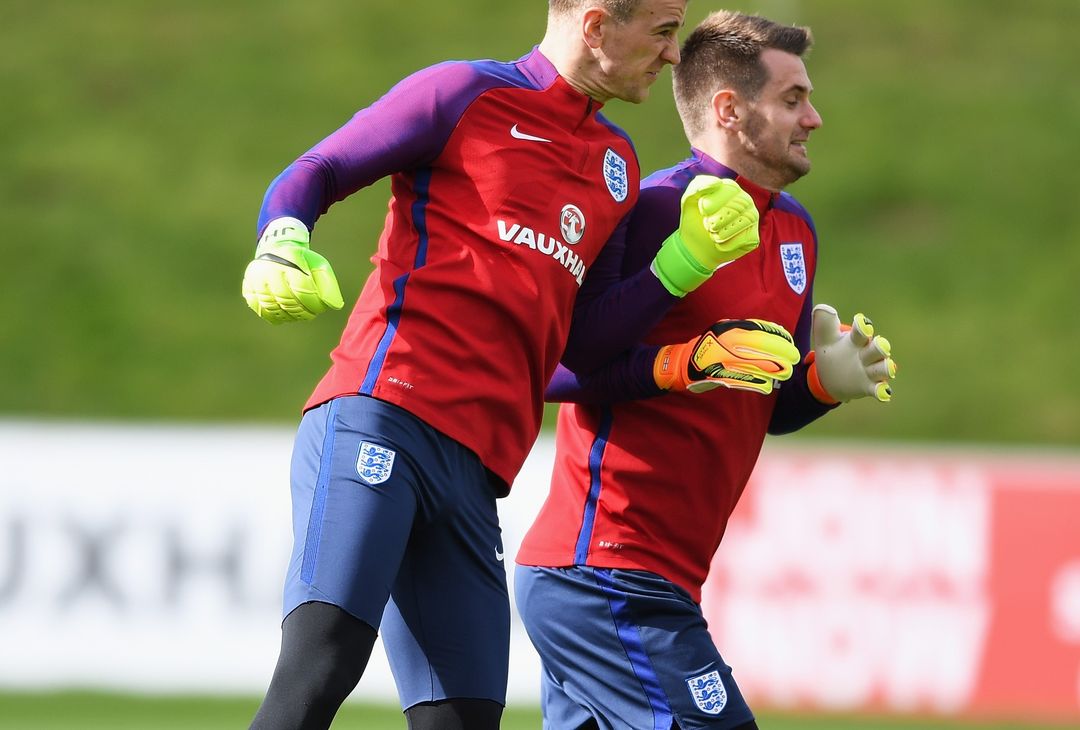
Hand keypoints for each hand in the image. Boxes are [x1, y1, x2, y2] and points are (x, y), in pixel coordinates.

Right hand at [242, 217, 343, 323]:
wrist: (277, 250)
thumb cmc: (302, 261)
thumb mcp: (318, 265)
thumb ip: (328, 284)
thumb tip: (336, 306)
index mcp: (289, 259)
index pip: (302, 289)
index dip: (314, 303)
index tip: (321, 308)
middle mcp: (269, 269)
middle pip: (287, 300)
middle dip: (303, 312)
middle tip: (311, 314)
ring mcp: (256, 279)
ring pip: (274, 307)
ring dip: (291, 316)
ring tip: (300, 315)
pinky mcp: (248, 288)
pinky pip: (261, 310)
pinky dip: (275, 317)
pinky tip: (285, 316)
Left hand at [652, 176, 759, 296]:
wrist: (692, 248)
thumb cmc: (690, 223)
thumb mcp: (689, 201)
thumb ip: (698, 186)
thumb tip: (713, 182)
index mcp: (730, 191)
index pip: (731, 190)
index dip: (717, 200)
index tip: (703, 210)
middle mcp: (744, 205)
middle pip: (740, 205)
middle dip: (721, 216)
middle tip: (707, 225)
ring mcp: (750, 223)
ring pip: (745, 221)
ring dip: (726, 229)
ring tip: (712, 234)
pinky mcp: (751, 240)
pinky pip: (748, 239)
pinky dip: (732, 243)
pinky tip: (720, 244)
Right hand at [653, 319, 799, 394]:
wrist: (684, 363)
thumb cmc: (708, 346)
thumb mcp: (724, 330)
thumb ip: (744, 329)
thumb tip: (771, 331)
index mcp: (730, 330)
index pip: (761, 331)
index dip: (779, 337)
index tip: (790, 342)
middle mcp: (729, 343)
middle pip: (763, 348)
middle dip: (782, 354)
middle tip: (793, 359)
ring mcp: (725, 360)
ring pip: (757, 365)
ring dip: (775, 371)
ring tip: (785, 373)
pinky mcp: (722, 376)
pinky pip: (745, 381)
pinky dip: (759, 384)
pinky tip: (769, 386)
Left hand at [806, 304, 896, 402]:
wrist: (830, 378)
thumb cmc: (831, 352)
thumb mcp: (825, 339)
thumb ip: (824, 324)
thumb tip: (822, 308)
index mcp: (855, 340)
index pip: (861, 332)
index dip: (863, 327)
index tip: (862, 323)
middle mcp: (866, 354)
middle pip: (878, 348)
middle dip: (880, 347)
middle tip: (880, 345)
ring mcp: (869, 370)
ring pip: (883, 368)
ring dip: (886, 368)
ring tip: (888, 368)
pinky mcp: (868, 386)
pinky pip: (878, 389)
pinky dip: (882, 391)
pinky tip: (884, 393)